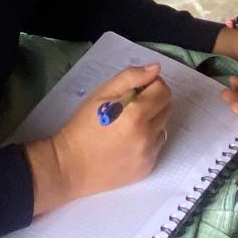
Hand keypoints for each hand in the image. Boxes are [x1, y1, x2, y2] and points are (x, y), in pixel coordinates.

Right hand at [24, 64, 169, 213]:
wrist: (70, 167)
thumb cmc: (82, 127)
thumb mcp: (101, 94)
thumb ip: (130, 77)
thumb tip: (156, 69)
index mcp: (136, 115)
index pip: (163, 91)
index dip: (152, 85)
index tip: (138, 88)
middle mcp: (147, 136)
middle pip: (166, 108)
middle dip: (153, 101)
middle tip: (131, 105)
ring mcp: (149, 155)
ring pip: (163, 127)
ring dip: (152, 121)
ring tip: (128, 125)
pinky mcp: (147, 169)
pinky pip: (156, 147)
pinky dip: (148, 140)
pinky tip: (127, 142)